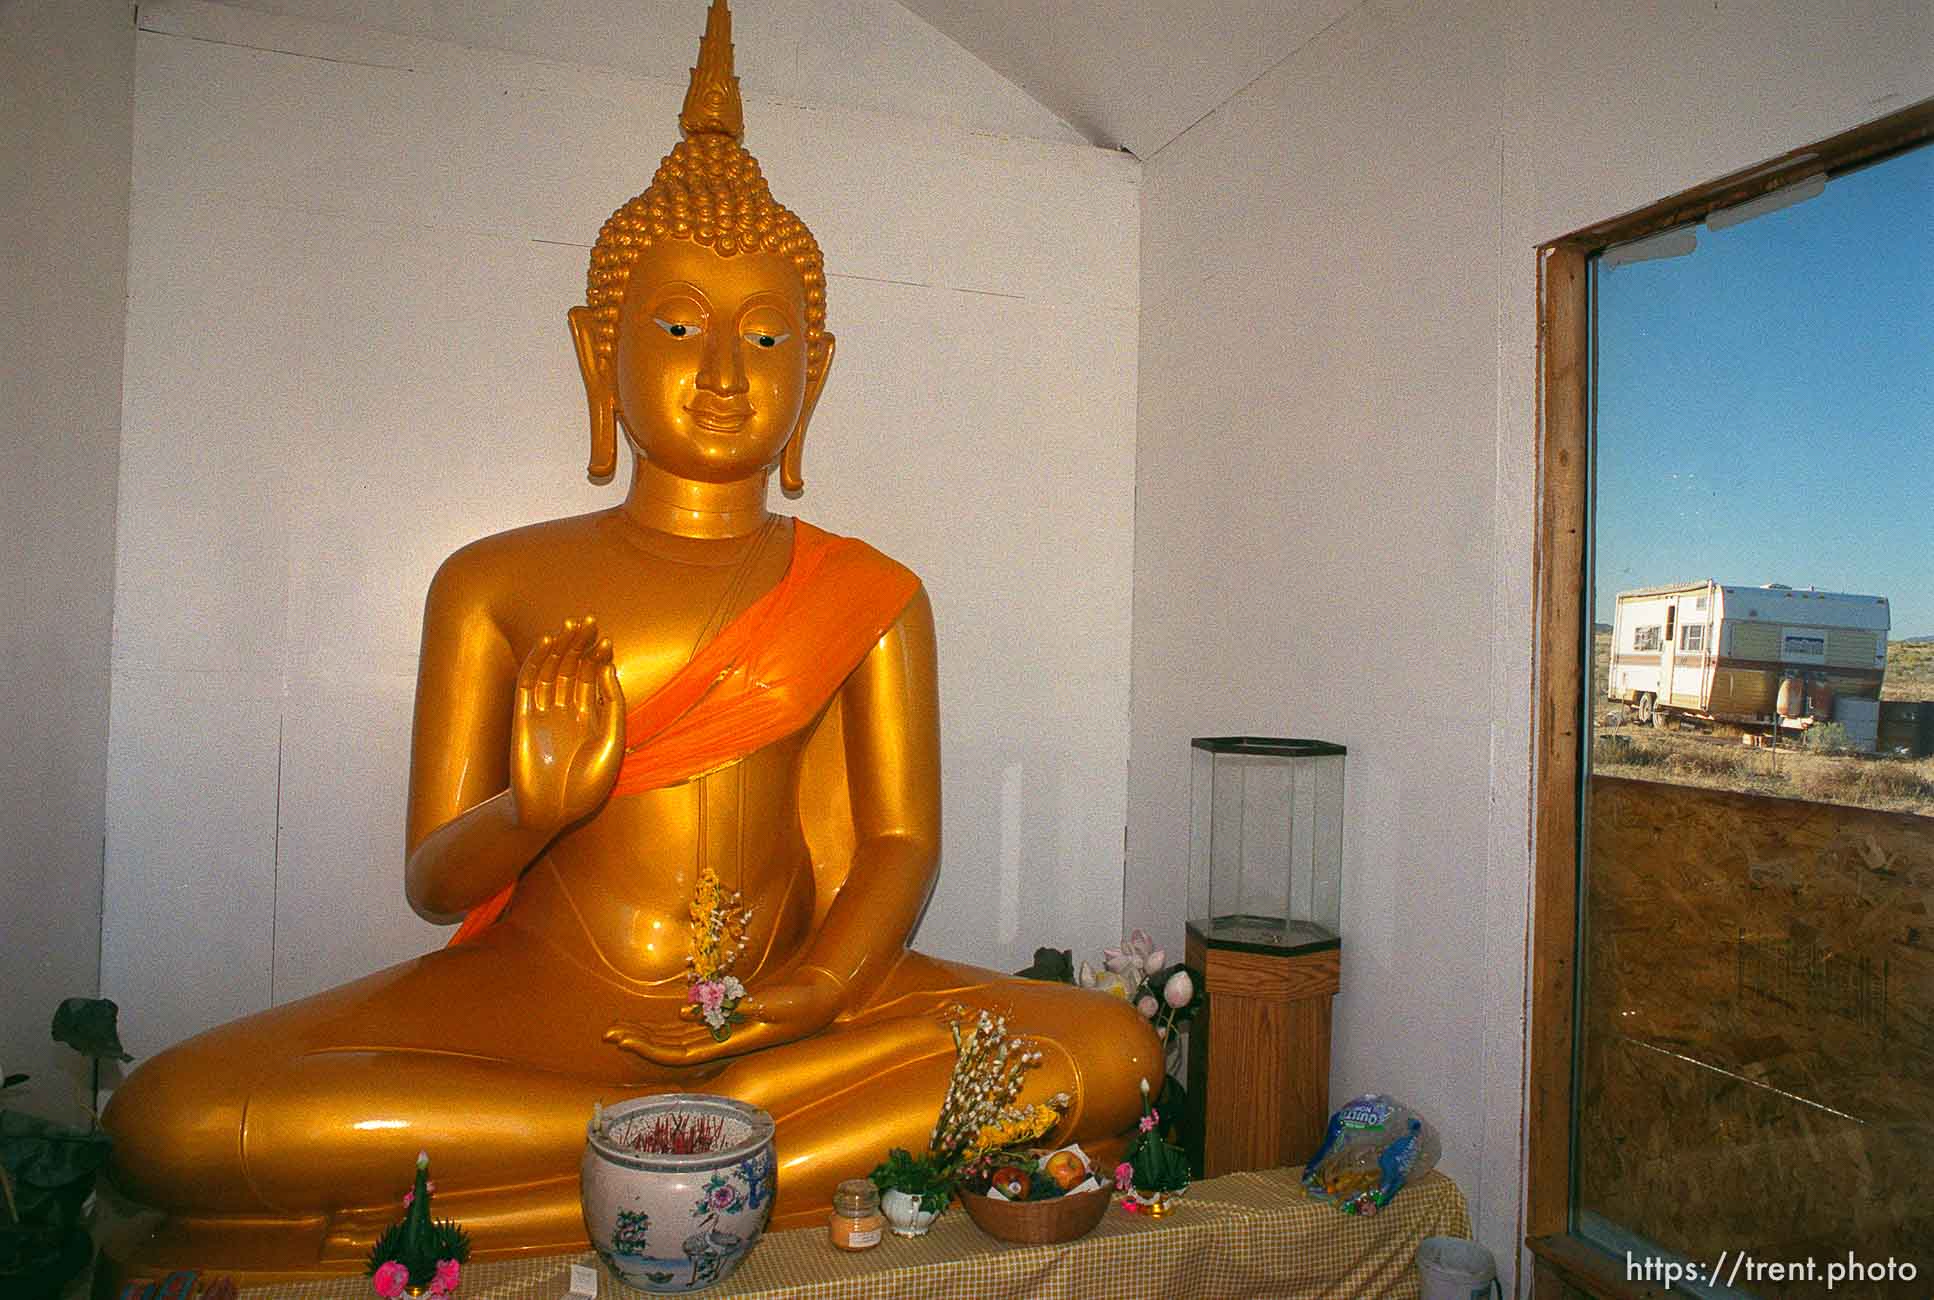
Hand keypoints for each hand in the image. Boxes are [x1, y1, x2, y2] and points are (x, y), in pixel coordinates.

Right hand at [509, 616, 624, 833]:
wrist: (550, 812)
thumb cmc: (584, 786)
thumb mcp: (612, 743)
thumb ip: (612, 705)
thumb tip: (608, 668)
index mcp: (589, 720)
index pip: (592, 679)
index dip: (599, 658)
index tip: (607, 641)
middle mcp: (567, 712)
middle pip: (573, 669)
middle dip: (581, 645)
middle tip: (590, 621)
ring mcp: (544, 713)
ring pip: (553, 670)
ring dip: (562, 646)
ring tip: (573, 625)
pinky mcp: (523, 716)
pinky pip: (529, 683)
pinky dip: (537, 661)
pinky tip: (547, 641)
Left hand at [603, 967, 845, 1066]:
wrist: (816, 1002)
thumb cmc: (796, 1004)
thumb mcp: (767, 1004)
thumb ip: (731, 1008)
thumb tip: (687, 1011)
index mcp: (727, 1043)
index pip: (677, 1053)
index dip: (648, 1048)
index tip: (623, 1039)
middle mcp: (719, 1042)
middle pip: (669, 1048)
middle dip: (638, 1040)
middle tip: (607, 1033)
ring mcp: (721, 1033)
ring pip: (675, 1039)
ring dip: (647, 1034)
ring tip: (619, 1029)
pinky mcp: (725, 1021)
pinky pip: (689, 1026)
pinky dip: (667, 1025)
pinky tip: (651, 1022)